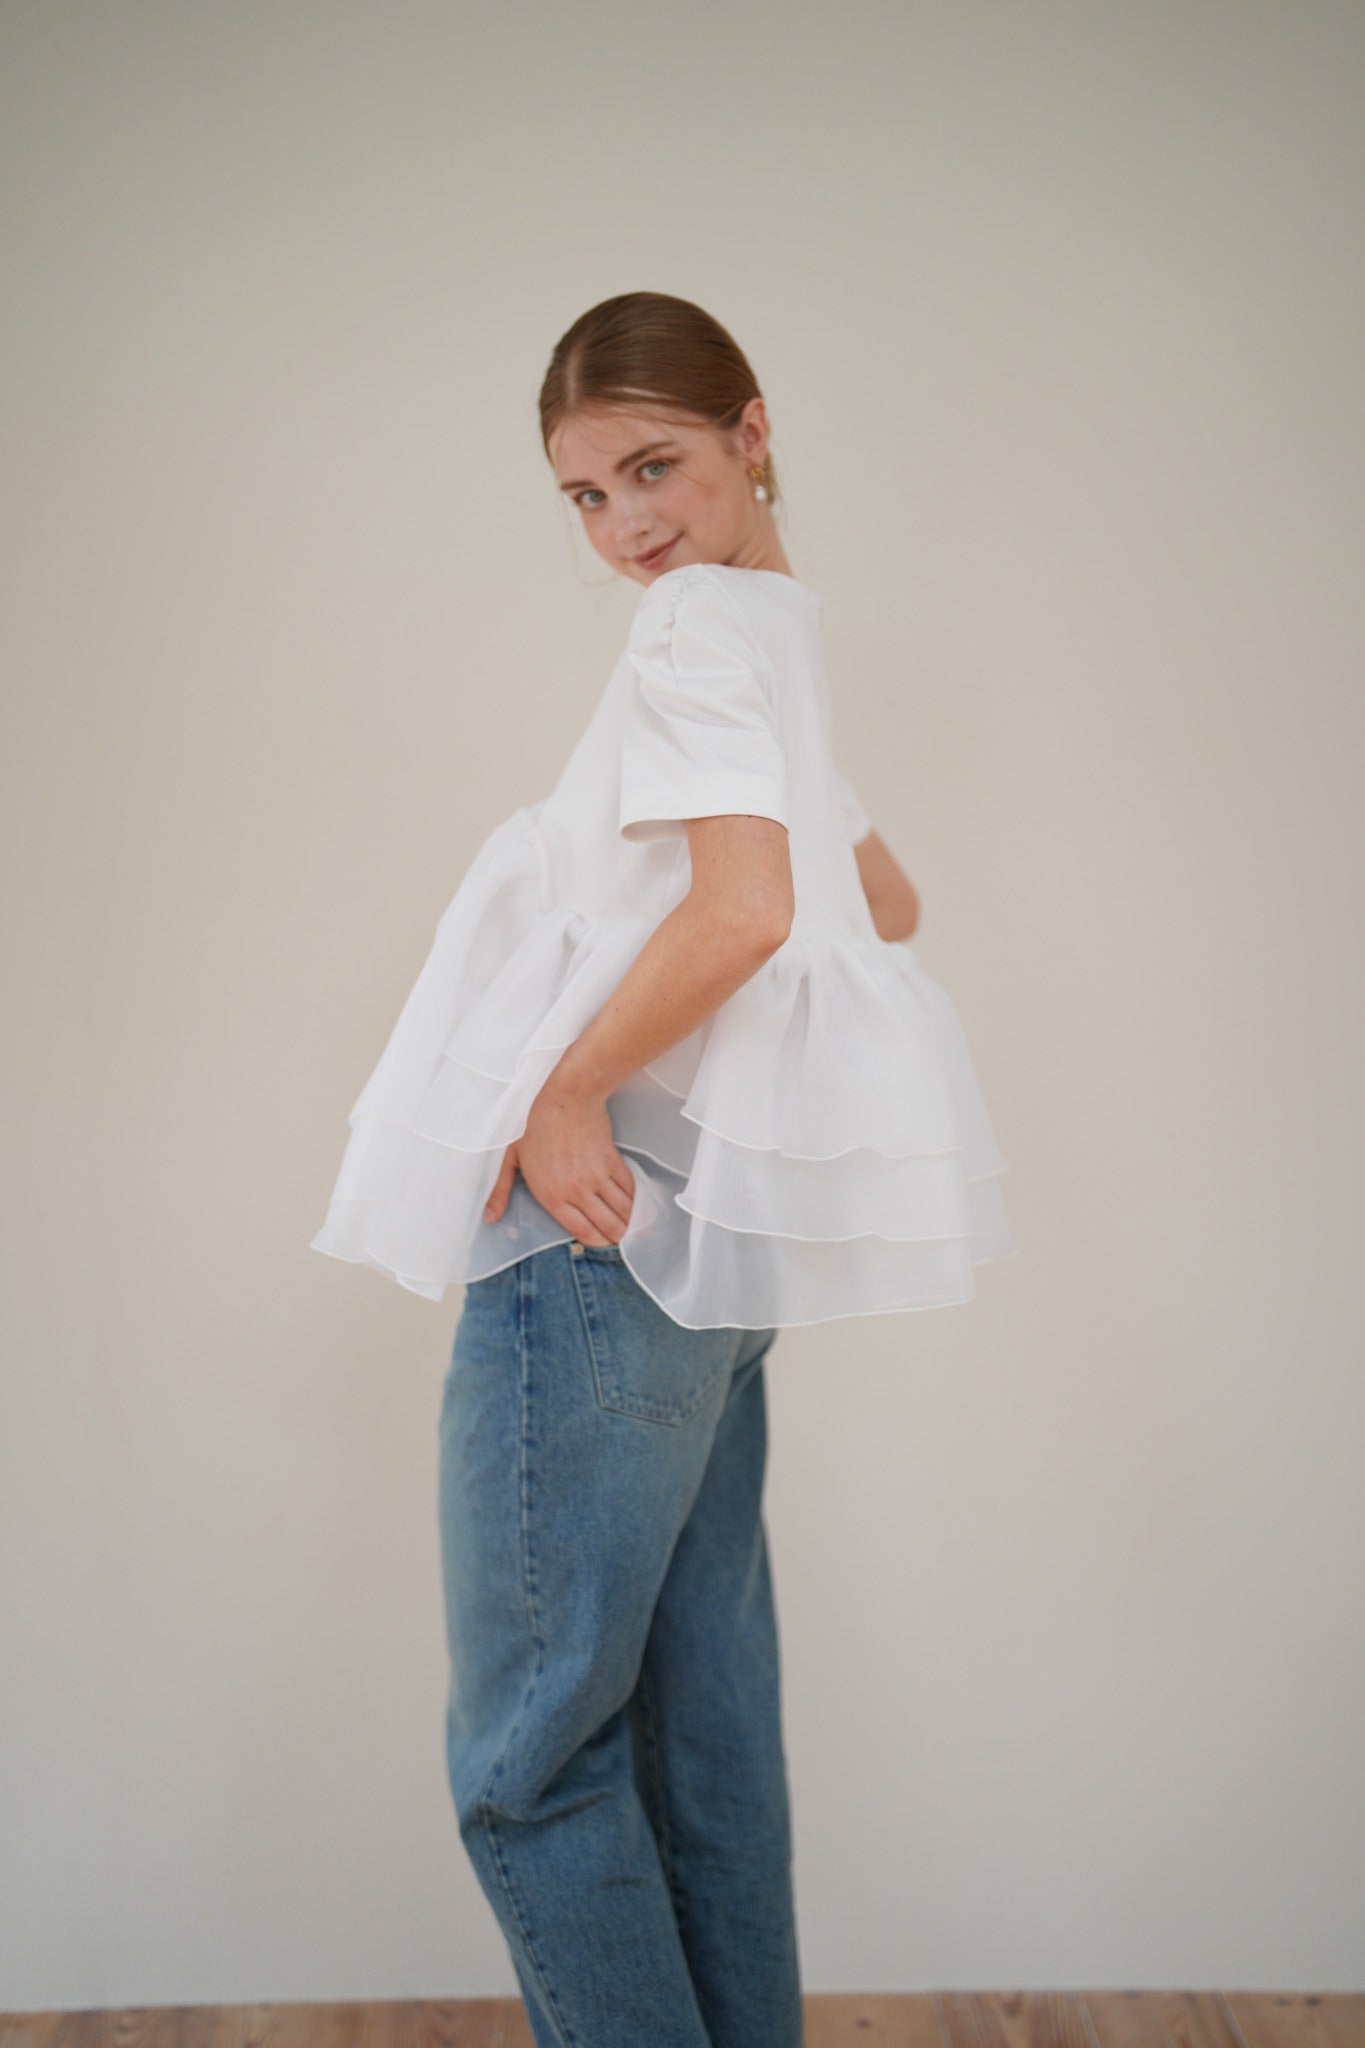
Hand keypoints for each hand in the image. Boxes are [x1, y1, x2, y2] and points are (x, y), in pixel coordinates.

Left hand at [483, 1076, 634, 1245]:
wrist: (565, 1099)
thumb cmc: (534, 1127)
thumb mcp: (510, 1159)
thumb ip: (500, 1192)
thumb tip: (489, 1219)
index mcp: (552, 1196)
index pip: (584, 1232)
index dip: (598, 1243)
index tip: (602, 1244)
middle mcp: (577, 1192)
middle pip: (608, 1226)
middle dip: (617, 1237)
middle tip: (620, 1239)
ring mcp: (598, 1178)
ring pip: (623, 1211)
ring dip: (629, 1222)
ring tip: (631, 1227)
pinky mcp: (613, 1163)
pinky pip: (630, 1189)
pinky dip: (635, 1200)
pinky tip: (635, 1205)